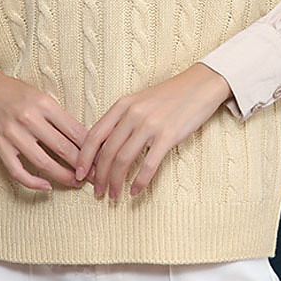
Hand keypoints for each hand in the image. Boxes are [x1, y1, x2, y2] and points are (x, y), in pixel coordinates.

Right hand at [0, 64, 91, 191]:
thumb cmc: (18, 93)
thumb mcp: (43, 98)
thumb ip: (61, 117)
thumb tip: (85, 141)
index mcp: (44, 104)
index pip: (74, 131)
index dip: (91, 148)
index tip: (101, 158)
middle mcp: (29, 119)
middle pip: (62, 148)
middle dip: (82, 165)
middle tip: (94, 175)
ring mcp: (13, 135)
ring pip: (43, 163)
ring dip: (63, 176)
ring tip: (76, 182)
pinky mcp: (0, 147)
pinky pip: (17, 171)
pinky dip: (33, 182)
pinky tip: (46, 187)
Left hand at [74, 63, 232, 198]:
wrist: (200, 85)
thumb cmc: (169, 96)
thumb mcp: (139, 101)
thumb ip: (122, 119)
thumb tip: (105, 147)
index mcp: (122, 105)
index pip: (94, 135)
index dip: (84, 157)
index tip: (80, 174)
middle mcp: (132, 114)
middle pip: (107, 151)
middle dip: (100, 176)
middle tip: (98, 191)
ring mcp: (150, 125)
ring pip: (124, 160)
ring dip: (116, 181)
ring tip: (114, 194)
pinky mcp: (168, 136)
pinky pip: (148, 165)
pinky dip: (139, 182)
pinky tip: (135, 191)